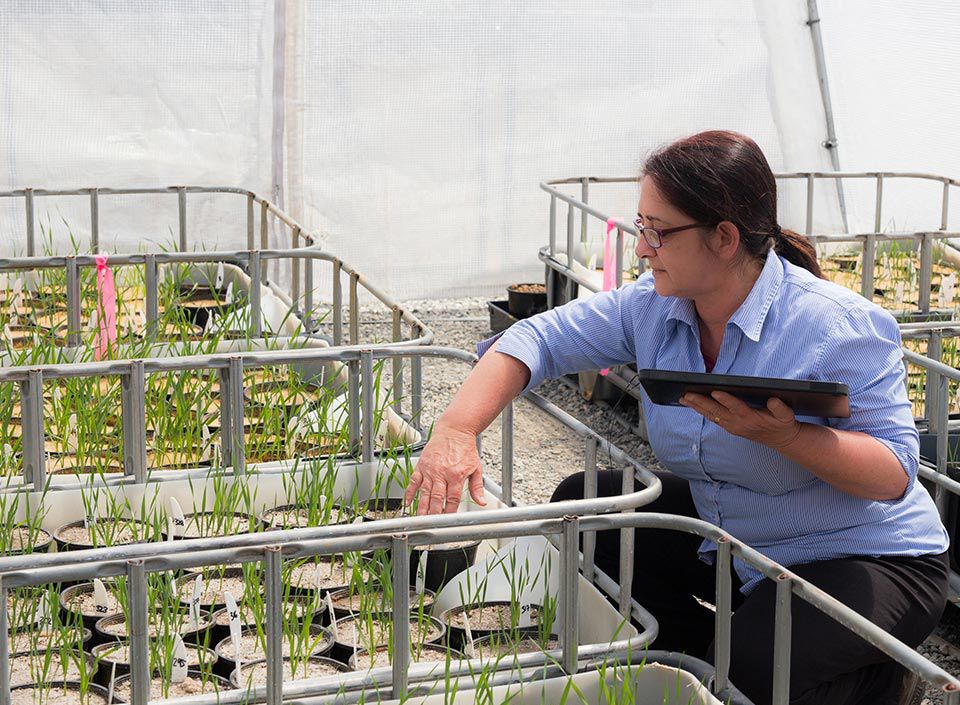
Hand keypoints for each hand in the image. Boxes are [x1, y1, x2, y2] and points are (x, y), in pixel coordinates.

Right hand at [404, 423, 486, 514]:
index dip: (449, 512)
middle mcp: (442, 473)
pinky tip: (407, 503)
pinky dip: (409, 493)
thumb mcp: (476, 467)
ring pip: (424, 492)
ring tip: (419, 520)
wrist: (454, 430)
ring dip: (421, 507)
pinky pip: (414, 481)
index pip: (452, 499)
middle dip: (433, 513)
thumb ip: (477, 487)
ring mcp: (430, 470)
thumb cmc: (465, 448)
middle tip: (430, 525)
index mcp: (456, 475)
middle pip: (436, 498)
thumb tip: (481, 502)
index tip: (447, 522)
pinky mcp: (421, 465)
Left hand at [679, 391, 802, 449]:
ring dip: (697, 407)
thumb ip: (780, 409)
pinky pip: (713, 419)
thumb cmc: (782, 425)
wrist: (781, 440)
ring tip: (683, 398)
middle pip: (716, 412)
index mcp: (751, 418)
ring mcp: (732, 426)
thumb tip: (774, 400)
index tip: (715, 391)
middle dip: (701, 403)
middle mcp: (738, 423)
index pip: (736, 407)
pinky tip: (692, 404)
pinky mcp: (729, 427)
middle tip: (686, 394)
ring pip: (711, 415)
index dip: (726, 400)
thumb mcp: (787, 416)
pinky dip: (702, 411)